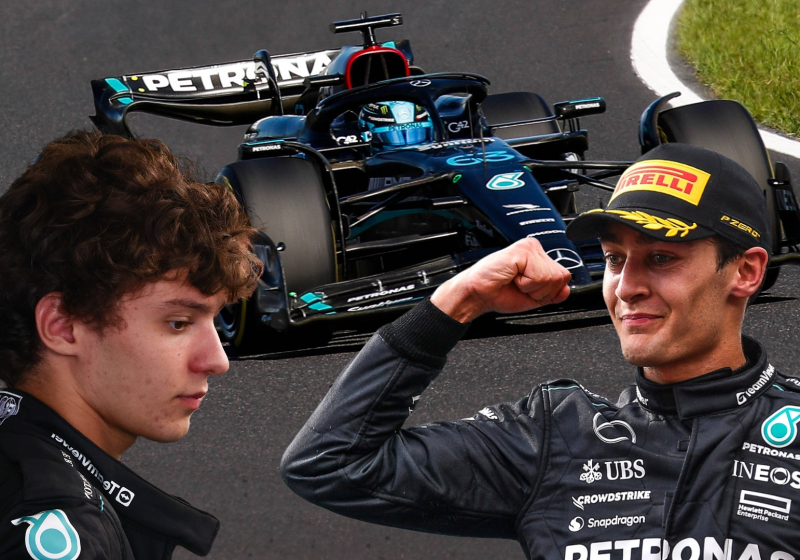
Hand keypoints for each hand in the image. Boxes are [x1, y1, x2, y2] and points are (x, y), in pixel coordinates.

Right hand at [430, 238, 571, 322]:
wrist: (478, 295)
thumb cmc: (499, 293)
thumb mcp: (533, 298)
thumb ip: (552, 294)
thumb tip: (566, 290)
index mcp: (539, 257)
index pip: (563, 277)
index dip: (547, 292)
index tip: (527, 290)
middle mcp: (535, 249)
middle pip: (561, 277)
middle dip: (541, 291)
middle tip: (519, 286)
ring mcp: (529, 248)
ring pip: (550, 277)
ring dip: (532, 288)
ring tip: (515, 281)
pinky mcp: (522, 251)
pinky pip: (538, 276)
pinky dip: (525, 284)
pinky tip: (512, 277)